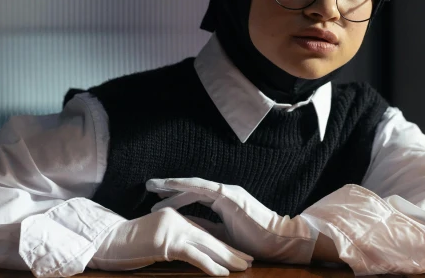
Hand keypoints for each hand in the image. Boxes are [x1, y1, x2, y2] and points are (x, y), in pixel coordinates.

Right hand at [89, 207, 252, 275]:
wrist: (106, 243)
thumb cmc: (126, 246)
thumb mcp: (153, 242)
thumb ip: (171, 243)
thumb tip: (186, 253)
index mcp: (174, 217)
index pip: (204, 232)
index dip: (221, 244)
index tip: (237, 253)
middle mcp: (176, 219)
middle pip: (209, 236)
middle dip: (230, 250)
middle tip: (248, 261)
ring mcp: (172, 229)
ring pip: (207, 244)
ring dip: (227, 258)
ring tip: (243, 268)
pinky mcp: (167, 242)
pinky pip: (194, 255)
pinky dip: (210, 265)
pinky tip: (222, 274)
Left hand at [146, 178, 317, 264]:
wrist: (276, 240)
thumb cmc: (253, 240)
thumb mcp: (223, 236)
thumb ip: (207, 229)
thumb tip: (187, 228)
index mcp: (222, 202)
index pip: (193, 197)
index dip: (175, 197)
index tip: (157, 199)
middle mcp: (222, 192)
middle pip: (190, 188)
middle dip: (169, 188)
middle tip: (148, 186)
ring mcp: (226, 192)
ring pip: (193, 185)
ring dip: (172, 185)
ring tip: (153, 186)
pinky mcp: (229, 195)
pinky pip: (203, 188)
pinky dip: (186, 186)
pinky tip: (172, 185)